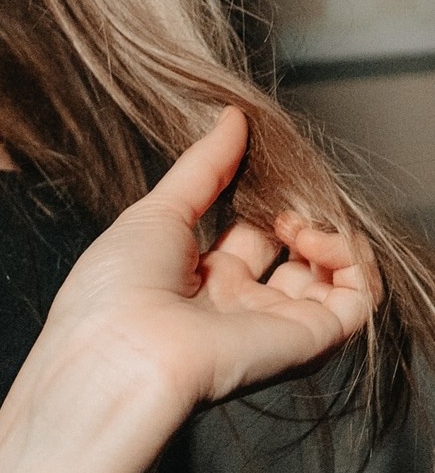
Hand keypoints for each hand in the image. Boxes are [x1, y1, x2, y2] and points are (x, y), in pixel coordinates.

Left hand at [41, 107, 377, 429]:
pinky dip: (351, 260)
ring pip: (335, 279)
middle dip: (300, 214)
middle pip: (296, 255)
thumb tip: (232, 118)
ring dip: (328, 236)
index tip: (261, 169)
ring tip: (295, 222)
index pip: (252, 237)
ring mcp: (273, 325)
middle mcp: (238, 307)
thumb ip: (204, 166)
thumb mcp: (157, 210)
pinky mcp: (306, 342)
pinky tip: (313, 239)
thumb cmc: (114, 292)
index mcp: (198, 282)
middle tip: (283, 196)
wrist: (118, 354)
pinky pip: (357, 303)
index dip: (264, 200)